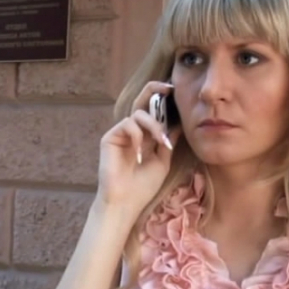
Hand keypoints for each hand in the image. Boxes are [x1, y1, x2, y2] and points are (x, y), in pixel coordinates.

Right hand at [94, 82, 180, 221]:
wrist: (126, 202)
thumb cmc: (144, 186)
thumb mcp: (162, 160)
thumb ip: (167, 141)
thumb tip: (178, 123)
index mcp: (146, 135)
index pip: (154, 111)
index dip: (163, 100)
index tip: (177, 92)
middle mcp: (133, 130)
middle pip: (142, 101)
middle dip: (155, 90)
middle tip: (168, 87)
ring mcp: (121, 133)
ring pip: (139, 113)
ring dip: (154, 124)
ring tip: (160, 141)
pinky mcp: (110, 137)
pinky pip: (128, 124)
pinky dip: (139, 135)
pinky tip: (141, 152)